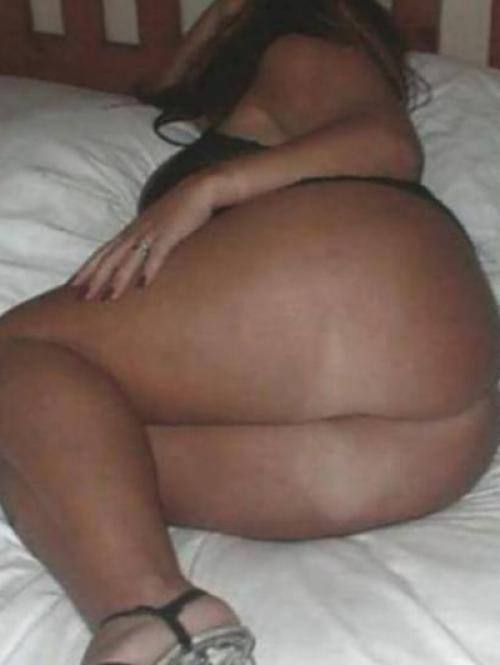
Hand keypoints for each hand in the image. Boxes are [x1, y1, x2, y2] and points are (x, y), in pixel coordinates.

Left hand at [70, 175, 215, 300]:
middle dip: (95, 278)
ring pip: (129, 258)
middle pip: (109, 258)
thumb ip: (145, 241)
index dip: (87, 269)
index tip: (72, 285)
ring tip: (109, 297)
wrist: (199, 190)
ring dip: (118, 279)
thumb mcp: (156, 226)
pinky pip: (157, 254)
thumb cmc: (179, 210)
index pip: (102, 252)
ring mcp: (152, 232)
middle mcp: (136, 232)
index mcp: (131, 231)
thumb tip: (138, 258)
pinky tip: (144, 284)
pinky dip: (149, 269)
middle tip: (82, 298)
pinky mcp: (170, 233)